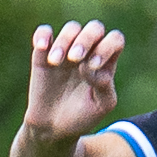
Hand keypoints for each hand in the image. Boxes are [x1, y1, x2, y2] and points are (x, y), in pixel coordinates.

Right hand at [23, 20, 126, 137]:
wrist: (54, 129)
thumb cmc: (82, 117)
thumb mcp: (101, 106)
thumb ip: (105, 86)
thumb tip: (93, 68)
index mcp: (106, 62)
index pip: (115, 39)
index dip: (107, 46)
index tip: (93, 66)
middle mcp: (89, 52)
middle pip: (95, 28)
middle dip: (86, 39)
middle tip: (74, 59)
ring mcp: (67, 51)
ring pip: (72, 28)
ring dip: (65, 41)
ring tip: (56, 62)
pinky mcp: (44, 54)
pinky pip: (44, 32)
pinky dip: (43, 35)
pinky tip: (42, 48)